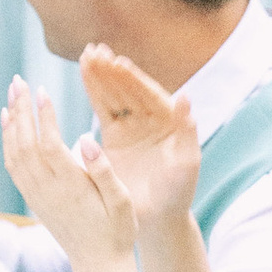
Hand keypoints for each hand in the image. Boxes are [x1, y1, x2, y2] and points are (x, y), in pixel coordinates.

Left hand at [0, 79, 136, 271]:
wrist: (99, 265)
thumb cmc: (117, 232)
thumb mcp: (122, 202)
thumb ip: (103, 170)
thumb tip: (85, 138)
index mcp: (70, 186)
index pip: (48, 143)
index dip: (43, 116)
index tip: (41, 89)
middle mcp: (47, 189)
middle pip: (25, 142)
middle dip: (20, 109)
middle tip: (18, 80)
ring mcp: (36, 195)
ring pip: (14, 152)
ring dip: (10, 120)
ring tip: (11, 93)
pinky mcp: (33, 199)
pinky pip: (12, 165)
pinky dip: (7, 140)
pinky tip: (8, 122)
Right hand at [74, 43, 199, 223]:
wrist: (156, 219)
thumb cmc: (177, 194)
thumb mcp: (187, 163)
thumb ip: (187, 130)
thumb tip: (185, 96)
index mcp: (170, 122)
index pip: (150, 95)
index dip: (134, 79)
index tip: (118, 62)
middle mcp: (152, 119)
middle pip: (130, 89)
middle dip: (113, 70)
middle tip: (95, 51)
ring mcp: (133, 126)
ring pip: (115, 94)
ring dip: (101, 74)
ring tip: (86, 54)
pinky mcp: (115, 136)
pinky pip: (103, 107)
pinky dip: (94, 89)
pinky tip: (84, 71)